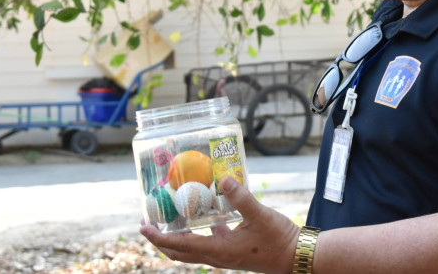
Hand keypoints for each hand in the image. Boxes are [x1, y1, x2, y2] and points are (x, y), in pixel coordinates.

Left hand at [140, 176, 299, 273]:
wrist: (294, 256)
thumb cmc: (278, 239)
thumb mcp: (260, 215)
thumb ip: (241, 198)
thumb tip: (223, 180)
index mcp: (219, 250)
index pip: (180, 246)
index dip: (159, 237)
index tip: (143, 226)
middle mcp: (217, 256)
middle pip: (179, 252)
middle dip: (160, 239)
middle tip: (148, 222)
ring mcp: (224, 255)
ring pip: (191, 249)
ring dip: (176, 237)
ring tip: (168, 217)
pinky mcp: (232, 251)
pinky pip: (207, 242)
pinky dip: (197, 231)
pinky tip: (203, 212)